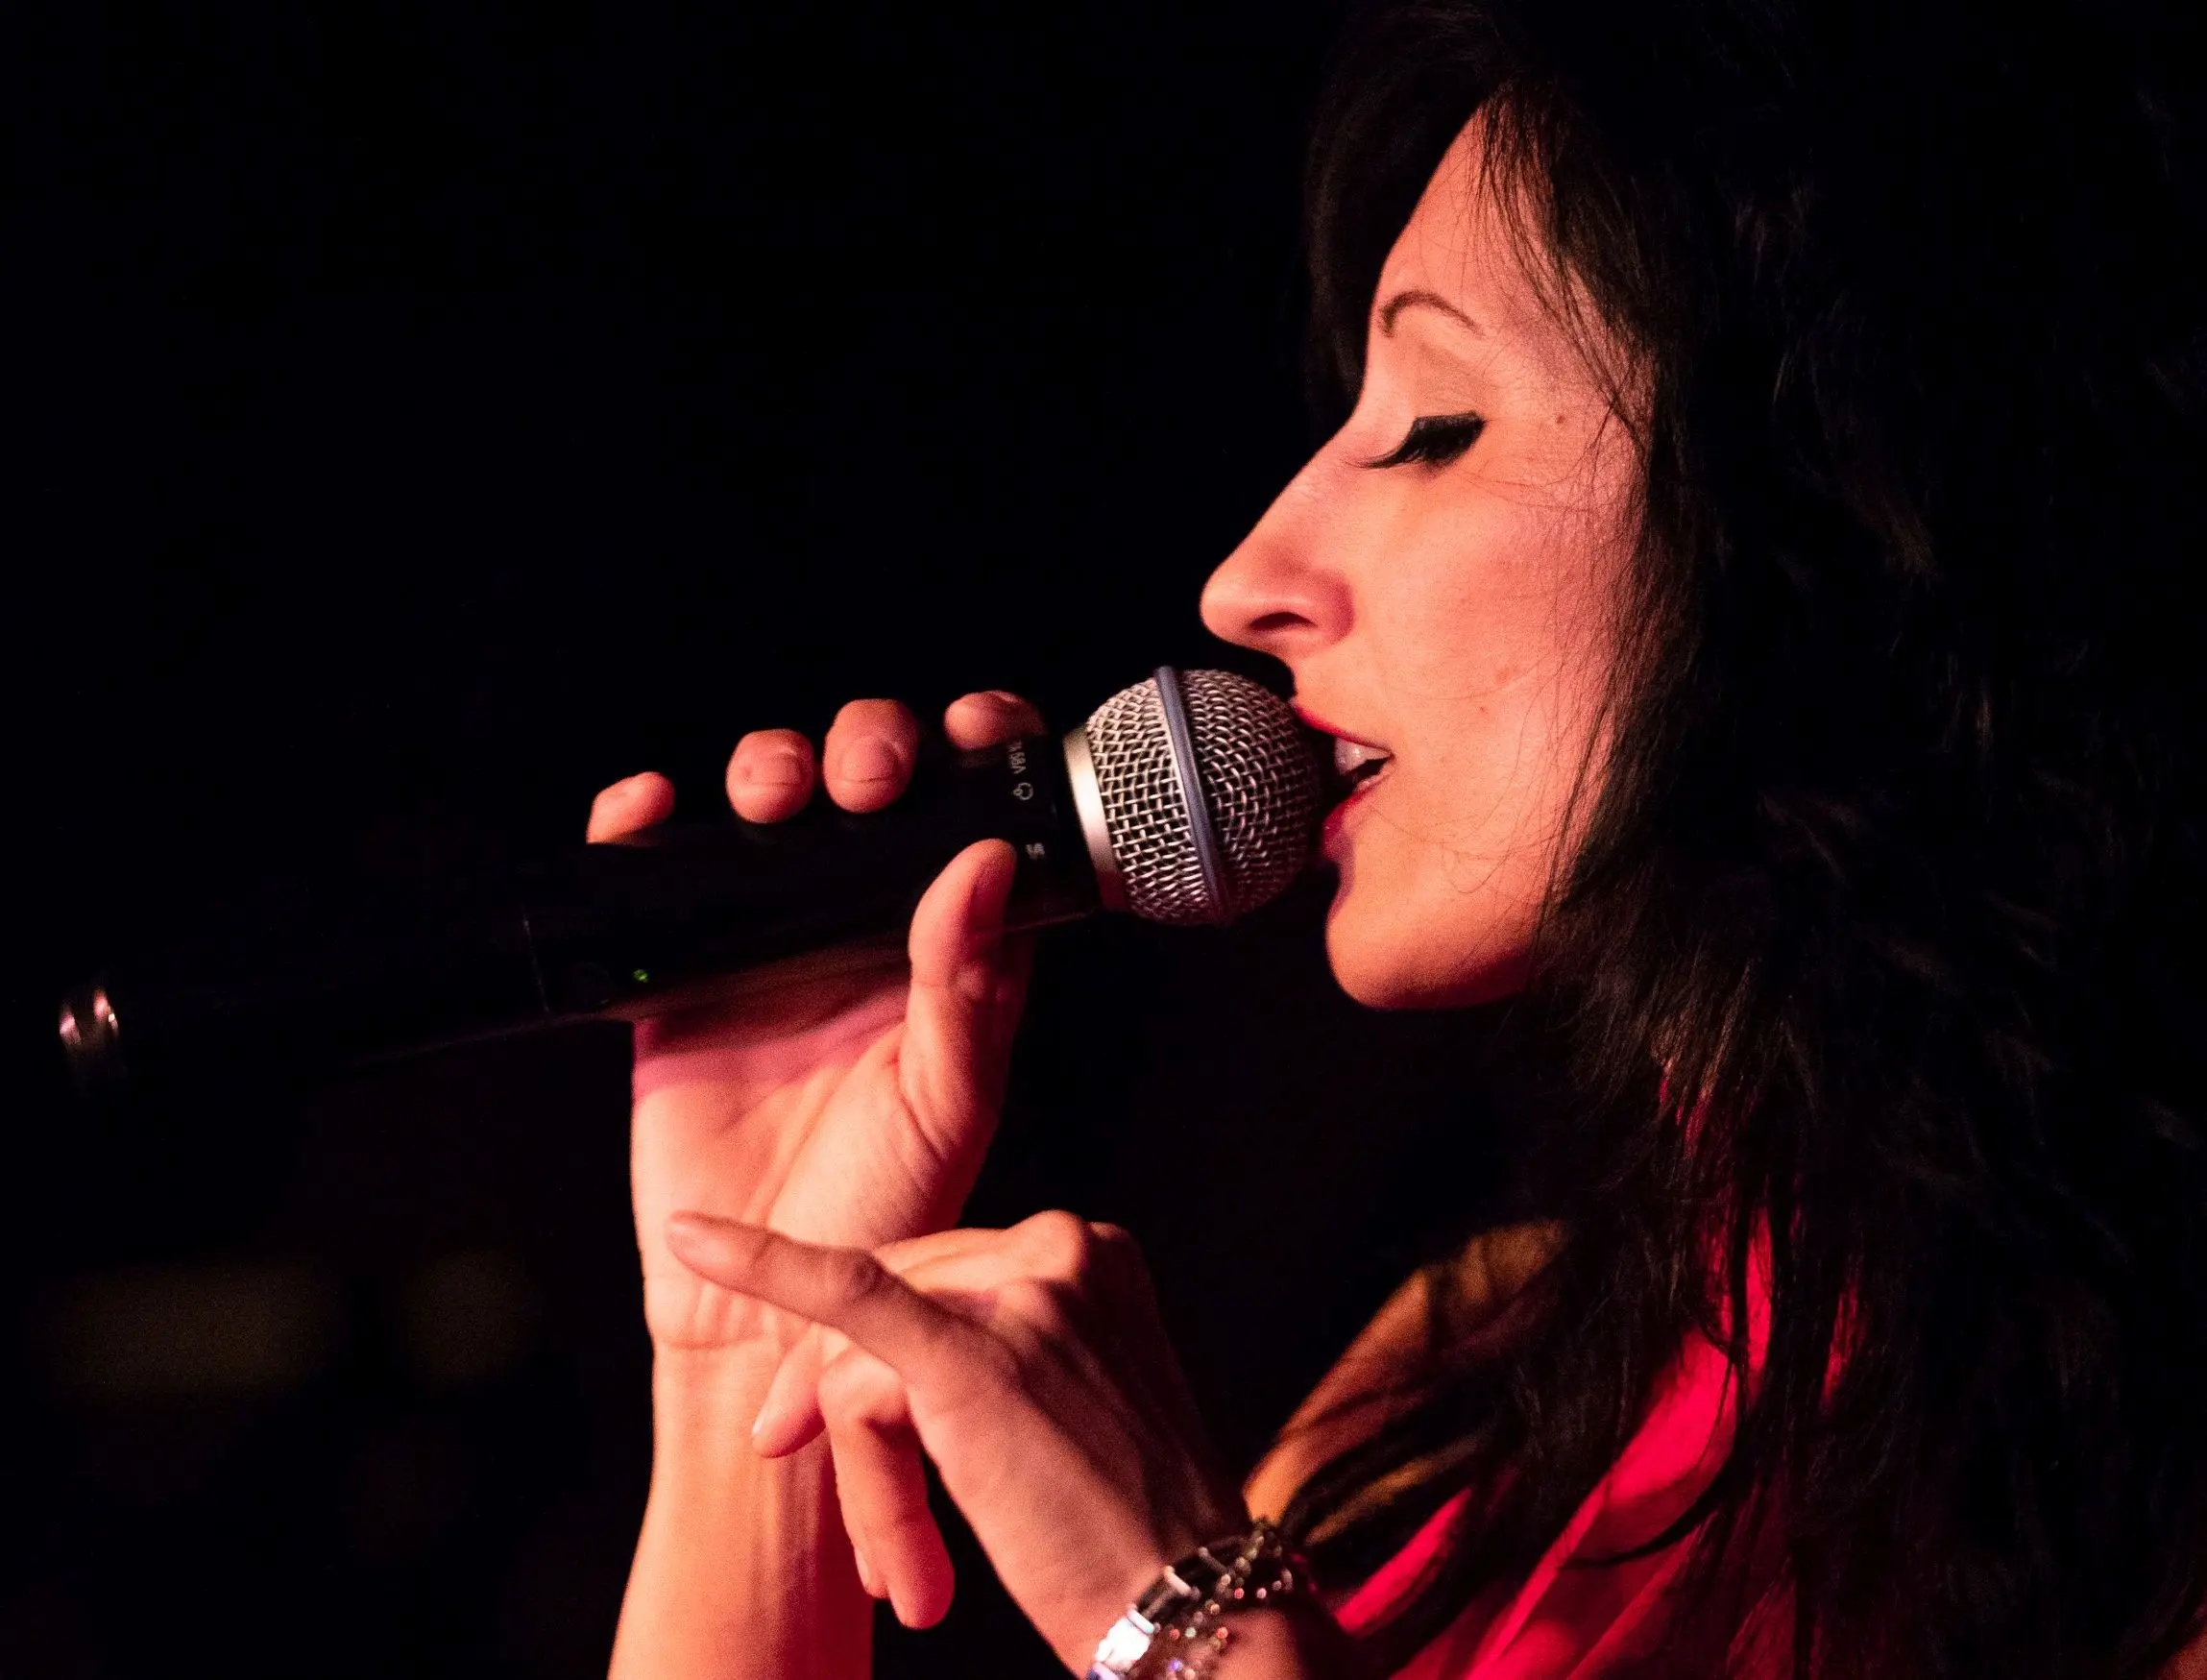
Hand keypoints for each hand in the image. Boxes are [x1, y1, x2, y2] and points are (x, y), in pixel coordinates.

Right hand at [588, 692, 1045, 1352]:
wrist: (760, 1305)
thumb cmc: (879, 1215)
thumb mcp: (946, 1106)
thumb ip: (967, 989)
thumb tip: (986, 864)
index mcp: (947, 951)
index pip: (974, 817)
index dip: (977, 752)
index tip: (970, 730)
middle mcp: (865, 932)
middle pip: (868, 787)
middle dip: (868, 748)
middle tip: (866, 781)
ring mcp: (770, 946)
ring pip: (768, 810)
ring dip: (767, 767)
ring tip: (771, 798)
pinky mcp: (680, 975)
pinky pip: (654, 875)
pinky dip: (641, 825)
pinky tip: (650, 812)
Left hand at [661, 1209, 1250, 1669]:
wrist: (1190, 1608)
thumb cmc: (1131, 1535)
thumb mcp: (1076, 1407)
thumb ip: (1000, 1350)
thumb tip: (875, 1361)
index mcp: (1093, 1253)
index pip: (943, 1274)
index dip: (872, 1347)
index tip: (836, 1425)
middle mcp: (1066, 1250)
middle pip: (895, 1296)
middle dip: (837, 1396)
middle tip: (790, 1463)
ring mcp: (1026, 1293)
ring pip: (870, 1350)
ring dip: (860, 1470)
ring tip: (899, 1571)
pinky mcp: (976, 1354)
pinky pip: (850, 1297)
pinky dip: (763, 1266)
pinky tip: (697, 1242)